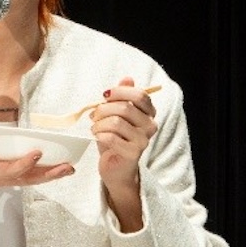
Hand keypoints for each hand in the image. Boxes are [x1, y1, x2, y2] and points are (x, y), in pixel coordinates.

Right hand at [0, 110, 75, 210]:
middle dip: (48, 174)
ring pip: (28, 180)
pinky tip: (52, 169)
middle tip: (68, 167)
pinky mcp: (1, 179)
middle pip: (27, 179)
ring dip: (48, 175)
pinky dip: (40, 174)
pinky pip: (24, 178)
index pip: (9, 170)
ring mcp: (1, 181)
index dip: (24, 162)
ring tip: (68, 169)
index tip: (38, 152)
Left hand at [89, 77, 157, 211]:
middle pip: (125, 108)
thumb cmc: (116, 138)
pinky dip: (99, 135)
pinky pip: (111, 138)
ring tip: (95, 128)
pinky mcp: (133, 154)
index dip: (120, 92)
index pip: (140, 95)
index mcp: (149, 113)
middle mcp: (150, 126)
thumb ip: (123, 97)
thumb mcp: (118, 114)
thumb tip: (128, 78)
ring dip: (99, 123)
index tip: (105, 95)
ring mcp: (143, 141)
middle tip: (94, 115)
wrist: (117, 167)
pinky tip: (97, 136)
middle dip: (104, 109)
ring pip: (116, 122)